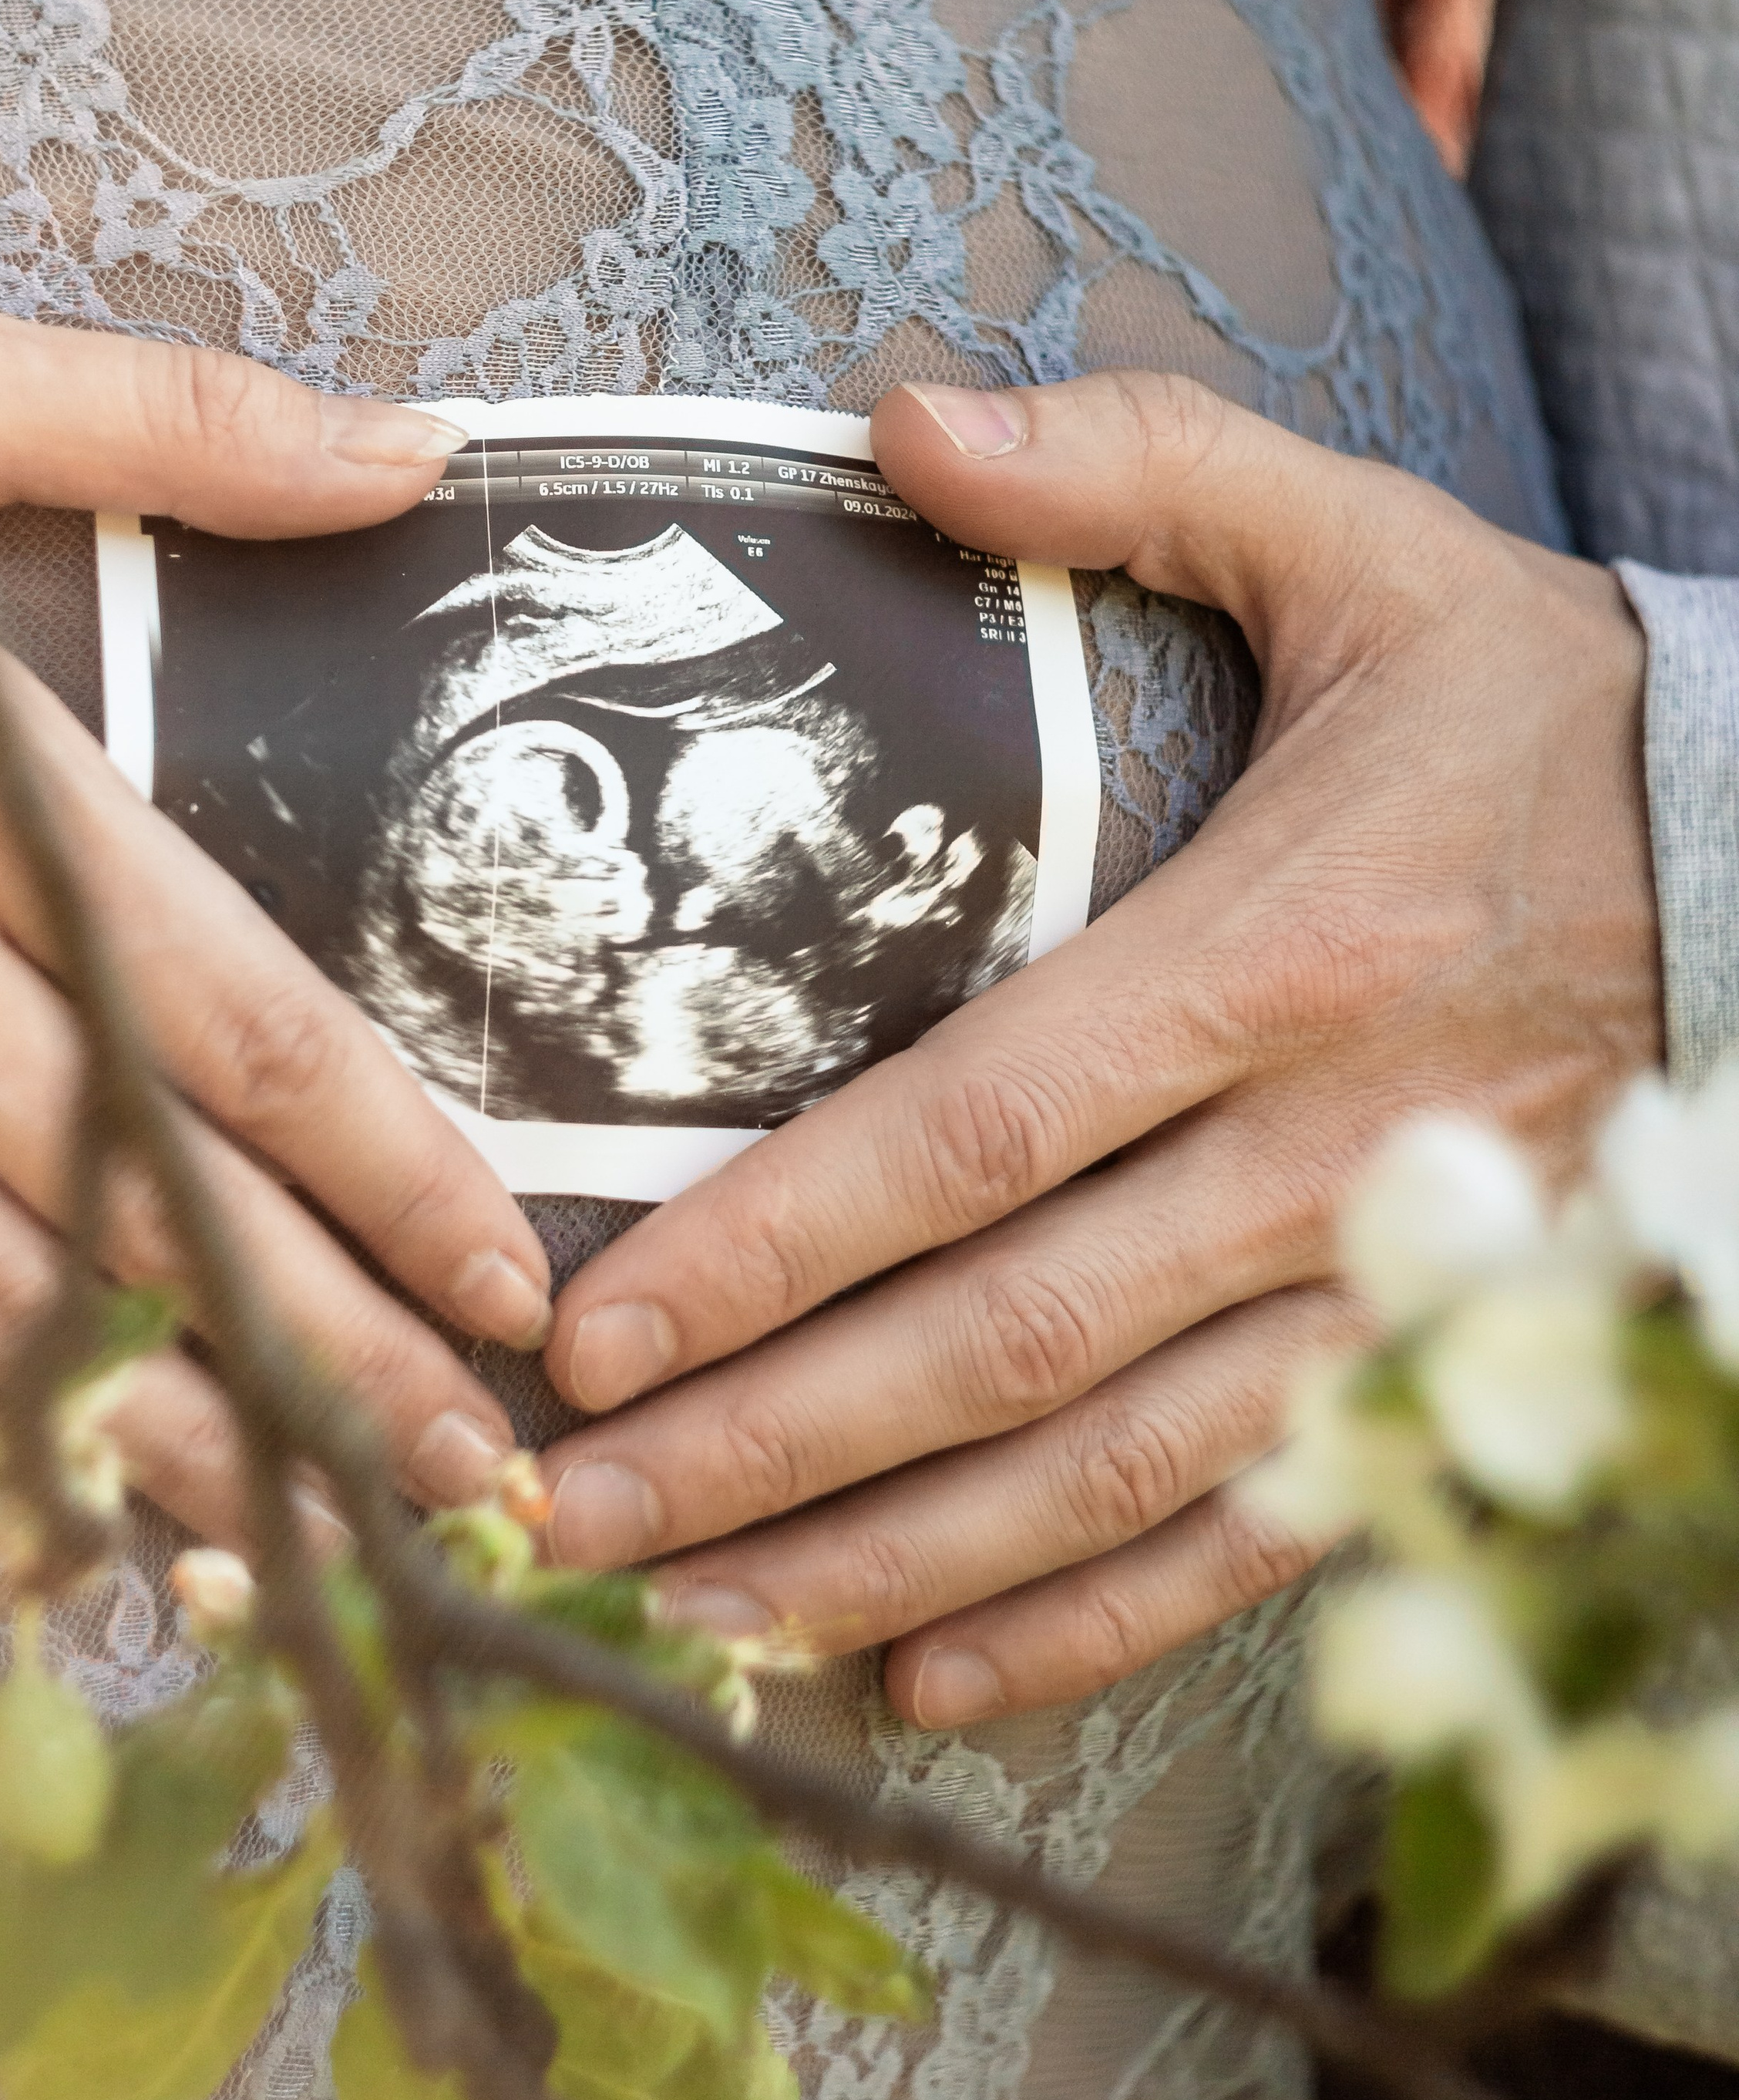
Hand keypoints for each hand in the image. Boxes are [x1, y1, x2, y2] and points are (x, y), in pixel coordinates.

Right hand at [0, 288, 552, 1542]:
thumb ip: (164, 430)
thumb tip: (417, 457)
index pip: (238, 1030)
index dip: (394, 1176)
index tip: (513, 1282)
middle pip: (148, 1205)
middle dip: (330, 1354)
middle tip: (478, 1476)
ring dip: (166, 1441)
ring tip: (319, 1538)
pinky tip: (48, 1539)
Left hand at [531, 371, 1661, 1726]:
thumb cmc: (1534, 705)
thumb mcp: (1361, 544)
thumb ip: (1138, 468)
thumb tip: (900, 423)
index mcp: (1283, 950)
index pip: (981, 1132)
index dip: (778, 1245)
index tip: (595, 1326)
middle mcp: (1331, 1149)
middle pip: (1013, 1341)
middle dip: (775, 1443)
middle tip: (565, 1507)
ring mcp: (1396, 1286)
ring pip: (1114, 1475)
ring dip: (889, 1564)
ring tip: (690, 1609)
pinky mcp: (1444, 1360)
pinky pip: (1252, 1530)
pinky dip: (1089, 1622)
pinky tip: (926, 1676)